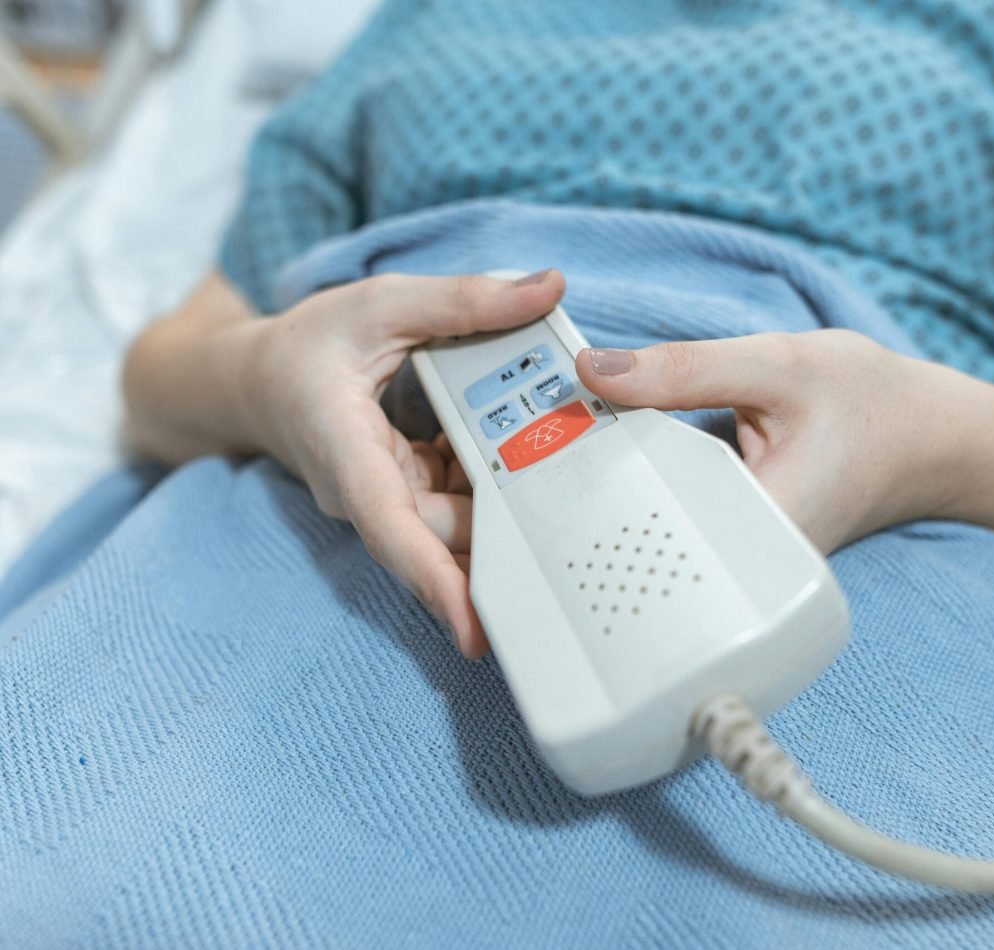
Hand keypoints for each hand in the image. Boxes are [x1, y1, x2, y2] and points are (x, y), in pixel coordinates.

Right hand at [237, 270, 565, 657]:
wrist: (256, 380)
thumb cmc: (308, 344)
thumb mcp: (383, 304)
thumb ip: (463, 299)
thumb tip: (547, 286)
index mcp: (349, 452)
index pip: (394, 530)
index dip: (436, 582)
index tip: (476, 630)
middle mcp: (369, 492)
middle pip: (446, 530)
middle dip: (507, 526)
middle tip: (577, 529)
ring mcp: (390, 498)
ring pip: (459, 519)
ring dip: (507, 496)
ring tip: (567, 474)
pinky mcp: (409, 493)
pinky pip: (460, 498)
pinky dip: (492, 475)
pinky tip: (528, 450)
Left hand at [575, 330, 955, 552]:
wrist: (932, 438)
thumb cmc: (872, 405)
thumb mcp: (778, 367)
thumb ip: (685, 370)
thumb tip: (595, 370)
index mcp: (749, 536)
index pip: (639, 512)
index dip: (585, 472)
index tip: (547, 431)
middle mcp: (739, 563)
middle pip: (637, 519)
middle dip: (594, 467)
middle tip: (553, 417)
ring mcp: (736, 554)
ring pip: (653, 512)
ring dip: (620, 463)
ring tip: (586, 420)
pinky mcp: (735, 535)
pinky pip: (675, 502)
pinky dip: (651, 465)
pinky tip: (631, 432)